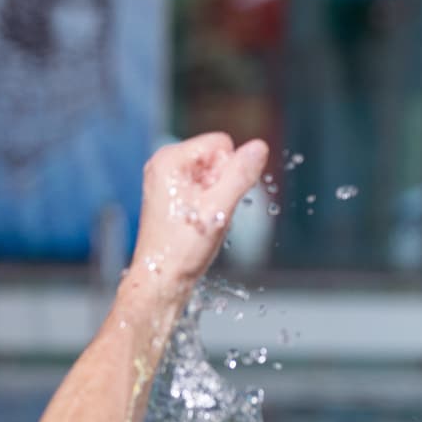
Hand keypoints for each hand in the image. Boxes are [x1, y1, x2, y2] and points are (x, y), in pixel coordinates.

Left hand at [130, 133, 269, 289]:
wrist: (161, 278)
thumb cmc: (182, 249)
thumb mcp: (219, 208)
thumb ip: (241, 174)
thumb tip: (260, 147)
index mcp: (170, 158)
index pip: (222, 143)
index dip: (230, 172)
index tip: (215, 200)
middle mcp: (164, 163)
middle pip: (217, 157)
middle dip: (223, 184)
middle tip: (209, 212)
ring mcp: (165, 178)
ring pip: (212, 174)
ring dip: (217, 196)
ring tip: (202, 219)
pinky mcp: (170, 193)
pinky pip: (203, 187)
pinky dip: (208, 203)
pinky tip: (199, 222)